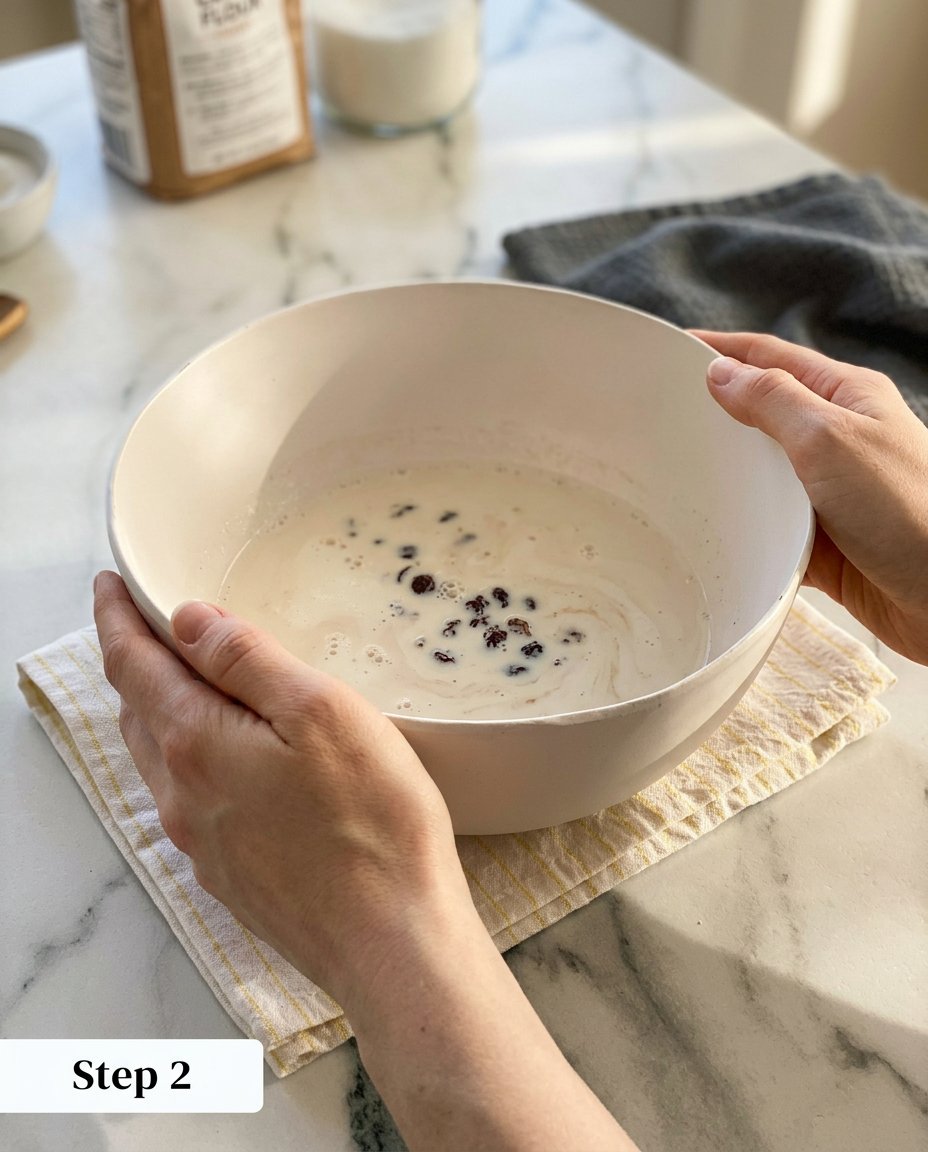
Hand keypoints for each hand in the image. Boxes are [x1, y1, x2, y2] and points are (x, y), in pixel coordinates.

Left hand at [94, 571, 638, 1150]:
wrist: (392, 941)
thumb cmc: (371, 821)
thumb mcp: (319, 711)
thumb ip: (247, 660)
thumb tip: (188, 620)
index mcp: (196, 744)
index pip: (132, 666)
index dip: (116, 619)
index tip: (109, 587)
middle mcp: (182, 796)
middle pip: (139, 712)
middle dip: (135, 662)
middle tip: (150, 624)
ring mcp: (202, 843)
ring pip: (161, 760)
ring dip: (160, 711)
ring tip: (183, 681)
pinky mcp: (232, 875)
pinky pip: (189, 800)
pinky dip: (190, 759)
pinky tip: (228, 759)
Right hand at [694, 331, 927, 663]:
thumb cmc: (907, 511)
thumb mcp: (831, 439)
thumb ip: (773, 401)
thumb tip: (721, 372)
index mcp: (845, 396)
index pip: (769, 358)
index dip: (719, 349)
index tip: (669, 349)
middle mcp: (837, 438)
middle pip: (762, 411)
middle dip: (713, 410)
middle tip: (654, 413)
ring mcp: (828, 491)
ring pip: (760, 472)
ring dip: (723, 471)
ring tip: (668, 468)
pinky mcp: (822, 540)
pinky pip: (768, 525)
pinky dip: (740, 524)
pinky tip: (708, 527)